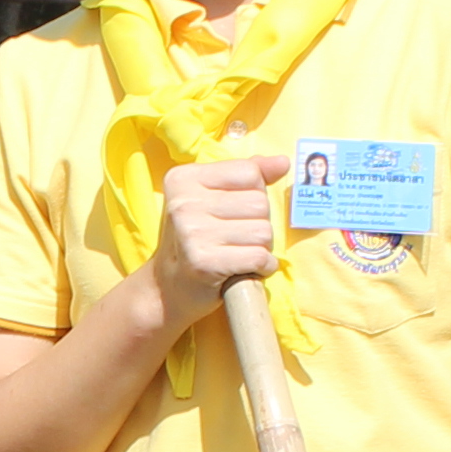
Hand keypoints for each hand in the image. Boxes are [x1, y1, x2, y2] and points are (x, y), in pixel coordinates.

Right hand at [147, 152, 289, 326]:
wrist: (168, 288)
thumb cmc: (197, 239)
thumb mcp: (213, 198)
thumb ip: (247, 175)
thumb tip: (282, 162)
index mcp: (184, 178)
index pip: (250, 173)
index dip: (253, 196)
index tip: (232, 214)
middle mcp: (183, 202)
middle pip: (259, 203)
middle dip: (258, 225)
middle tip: (235, 240)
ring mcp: (192, 233)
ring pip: (263, 232)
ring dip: (261, 248)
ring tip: (237, 255)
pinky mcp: (204, 263)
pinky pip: (259, 257)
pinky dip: (262, 267)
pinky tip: (244, 270)